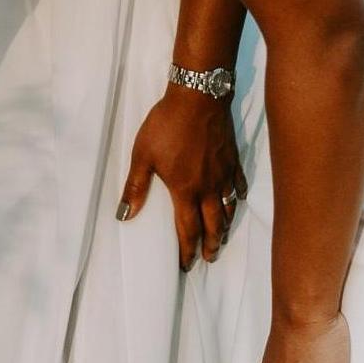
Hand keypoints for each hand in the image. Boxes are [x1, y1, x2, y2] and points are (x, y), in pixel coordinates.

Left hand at [118, 84, 246, 268]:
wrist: (198, 98)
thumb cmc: (166, 125)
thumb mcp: (143, 155)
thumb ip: (136, 186)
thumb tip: (124, 215)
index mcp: (185, 191)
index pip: (188, 230)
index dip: (187, 250)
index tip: (186, 264)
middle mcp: (208, 188)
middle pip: (213, 225)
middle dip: (210, 245)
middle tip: (208, 258)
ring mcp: (224, 174)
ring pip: (228, 209)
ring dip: (225, 226)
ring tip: (221, 237)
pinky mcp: (233, 159)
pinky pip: (238, 185)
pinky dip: (237, 197)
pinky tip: (235, 200)